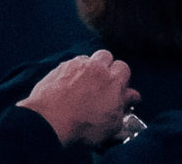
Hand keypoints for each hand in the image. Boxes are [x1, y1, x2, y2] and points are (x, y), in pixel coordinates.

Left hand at [20, 51, 135, 148]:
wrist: (50, 120)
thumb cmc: (82, 125)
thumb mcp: (112, 123)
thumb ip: (123, 105)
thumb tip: (130, 96)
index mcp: (112, 81)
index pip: (124, 68)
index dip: (122, 79)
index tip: (120, 89)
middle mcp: (95, 68)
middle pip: (106, 56)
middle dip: (107, 67)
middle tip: (104, 83)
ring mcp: (76, 65)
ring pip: (88, 58)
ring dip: (89, 68)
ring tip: (86, 85)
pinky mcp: (59, 67)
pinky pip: (71, 64)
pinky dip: (73, 72)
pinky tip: (70, 86)